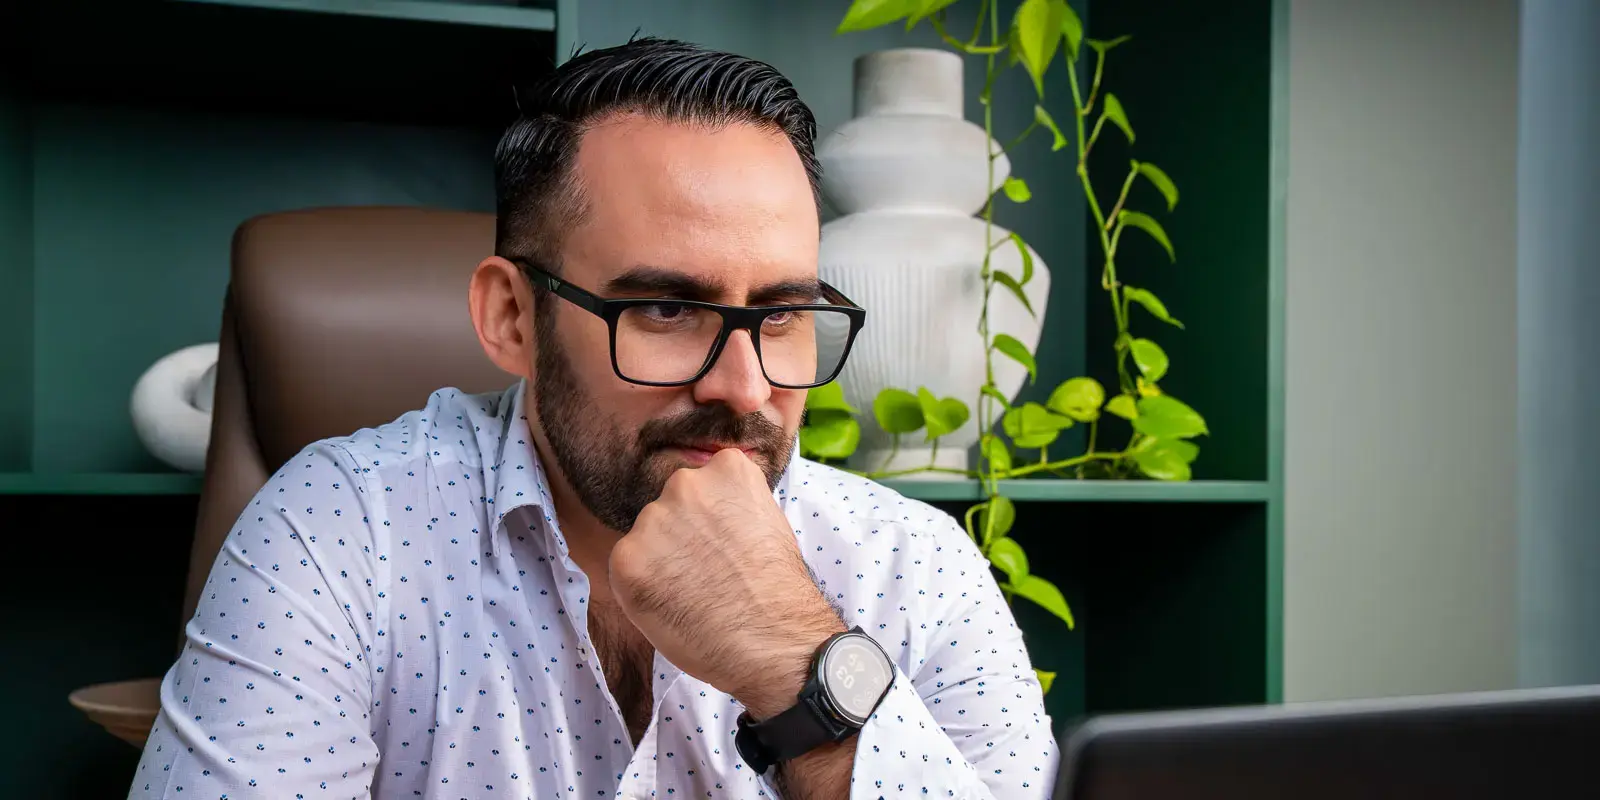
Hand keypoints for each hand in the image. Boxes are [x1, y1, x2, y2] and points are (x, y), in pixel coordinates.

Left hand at [609, 448, 844, 717]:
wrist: (773, 641)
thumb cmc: (778, 590)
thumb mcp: (767, 522)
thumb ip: (731, 505)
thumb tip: (708, 514)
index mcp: (727, 468)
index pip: (704, 483)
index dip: (711, 518)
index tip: (723, 543)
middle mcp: (686, 483)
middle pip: (671, 505)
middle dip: (682, 533)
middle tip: (707, 571)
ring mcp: (654, 519)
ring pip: (647, 536)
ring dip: (660, 560)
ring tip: (693, 593)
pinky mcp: (627, 557)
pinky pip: (628, 568)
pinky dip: (643, 588)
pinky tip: (674, 606)